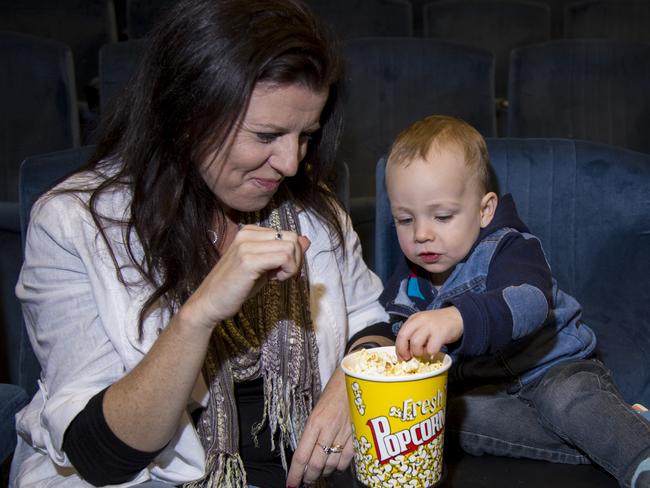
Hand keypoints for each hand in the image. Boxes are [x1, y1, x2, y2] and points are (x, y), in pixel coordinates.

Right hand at [182, 225, 309, 329]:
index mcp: (250, 232)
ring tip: (277, 278)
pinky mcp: (248, 260)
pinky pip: (284, 257)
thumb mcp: (264, 266)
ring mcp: (246, 245)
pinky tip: (274, 280)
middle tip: (282, 275)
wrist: (210, 303)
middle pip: (292, 237)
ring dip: (291, 266)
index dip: (292, 255)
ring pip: (290, 246)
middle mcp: (247, 234)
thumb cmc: (236, 286)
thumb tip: (306, 241)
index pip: (288, 234)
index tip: (280, 270)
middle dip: (295, 259)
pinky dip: (287, 271)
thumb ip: (283, 252)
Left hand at [286, 368, 353, 486]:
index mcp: (315, 421)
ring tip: (320, 473)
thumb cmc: (334, 391)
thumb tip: (307, 452)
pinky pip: (347, 459)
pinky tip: (335, 466)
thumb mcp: (318, 409)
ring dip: (324, 472)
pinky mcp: (358, 434)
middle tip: (306, 482)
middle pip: (316, 464)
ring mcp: (345, 432)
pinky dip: (339, 467)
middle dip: (309, 477)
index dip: (295, 473)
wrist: (356, 378)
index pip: (301, 454)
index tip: (291, 484)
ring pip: (331, 464)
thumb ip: (312, 430)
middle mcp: (329, 428)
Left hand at [395, 307, 462, 360]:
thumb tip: (406, 353)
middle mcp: (420, 321)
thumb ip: (414, 334)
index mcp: (414, 319)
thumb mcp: (423, 324)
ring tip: (425, 351)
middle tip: (409, 357)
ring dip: (418, 352)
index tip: (401, 357)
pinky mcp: (440, 333)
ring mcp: (430, 326)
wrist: (458, 316)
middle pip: (403, 336)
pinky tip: (434, 350)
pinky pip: (431, 348)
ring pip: (415, 343)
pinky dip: (431, 353)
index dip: (399, 348)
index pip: (400, 334)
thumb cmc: (439, 324)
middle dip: (403, 350)